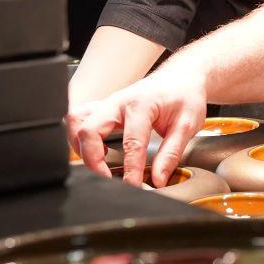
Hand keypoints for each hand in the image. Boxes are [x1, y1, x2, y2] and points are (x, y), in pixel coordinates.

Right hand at [66, 63, 207, 186]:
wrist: (181, 77)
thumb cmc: (184, 96)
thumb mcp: (187, 125)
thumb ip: (171, 153)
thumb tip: (157, 179)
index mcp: (141, 104)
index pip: (131, 142)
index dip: (130, 168)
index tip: (133, 186)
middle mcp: (118, 102)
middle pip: (88, 130)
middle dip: (92, 159)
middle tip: (107, 178)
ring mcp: (107, 104)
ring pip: (76, 122)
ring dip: (81, 146)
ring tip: (99, 165)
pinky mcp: (103, 108)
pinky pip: (80, 120)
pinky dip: (81, 138)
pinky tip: (96, 151)